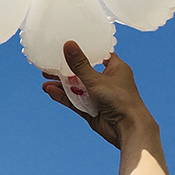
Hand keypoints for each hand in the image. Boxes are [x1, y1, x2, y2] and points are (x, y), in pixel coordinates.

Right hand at [42, 42, 170, 174]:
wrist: (129, 130)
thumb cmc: (120, 100)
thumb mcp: (96, 79)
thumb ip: (79, 64)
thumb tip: (68, 44)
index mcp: (115, 68)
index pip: (98, 55)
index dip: (83, 50)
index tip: (67, 45)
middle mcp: (107, 81)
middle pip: (82, 72)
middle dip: (65, 70)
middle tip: (49, 66)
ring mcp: (99, 96)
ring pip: (76, 88)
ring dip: (61, 85)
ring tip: (45, 81)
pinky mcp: (92, 110)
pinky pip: (75, 101)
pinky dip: (63, 96)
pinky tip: (50, 91)